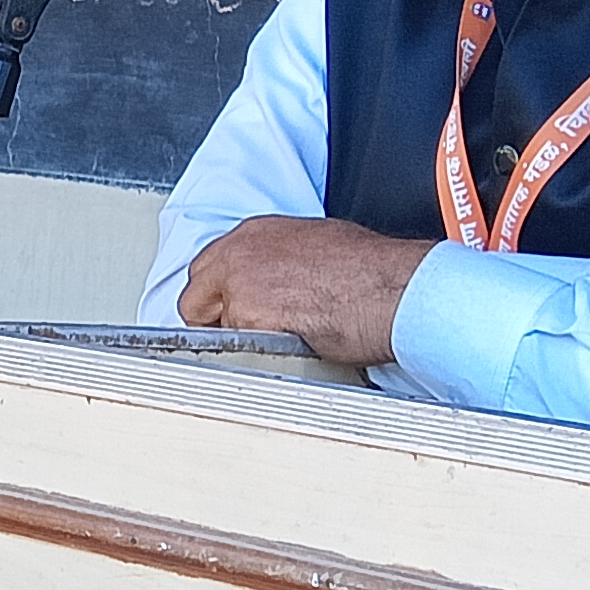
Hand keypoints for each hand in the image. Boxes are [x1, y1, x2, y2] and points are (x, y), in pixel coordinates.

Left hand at [177, 217, 436, 365]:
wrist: (395, 289)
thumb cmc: (372, 270)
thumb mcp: (317, 244)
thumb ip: (279, 261)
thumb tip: (275, 283)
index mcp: (255, 233)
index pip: (207, 270)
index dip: (220, 298)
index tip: (233, 312)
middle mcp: (239, 254)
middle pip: (194, 298)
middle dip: (215, 320)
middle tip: (248, 335)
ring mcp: (240, 286)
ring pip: (214, 328)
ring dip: (238, 340)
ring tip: (281, 342)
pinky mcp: (248, 319)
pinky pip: (232, 349)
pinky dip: (252, 356)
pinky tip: (286, 349)